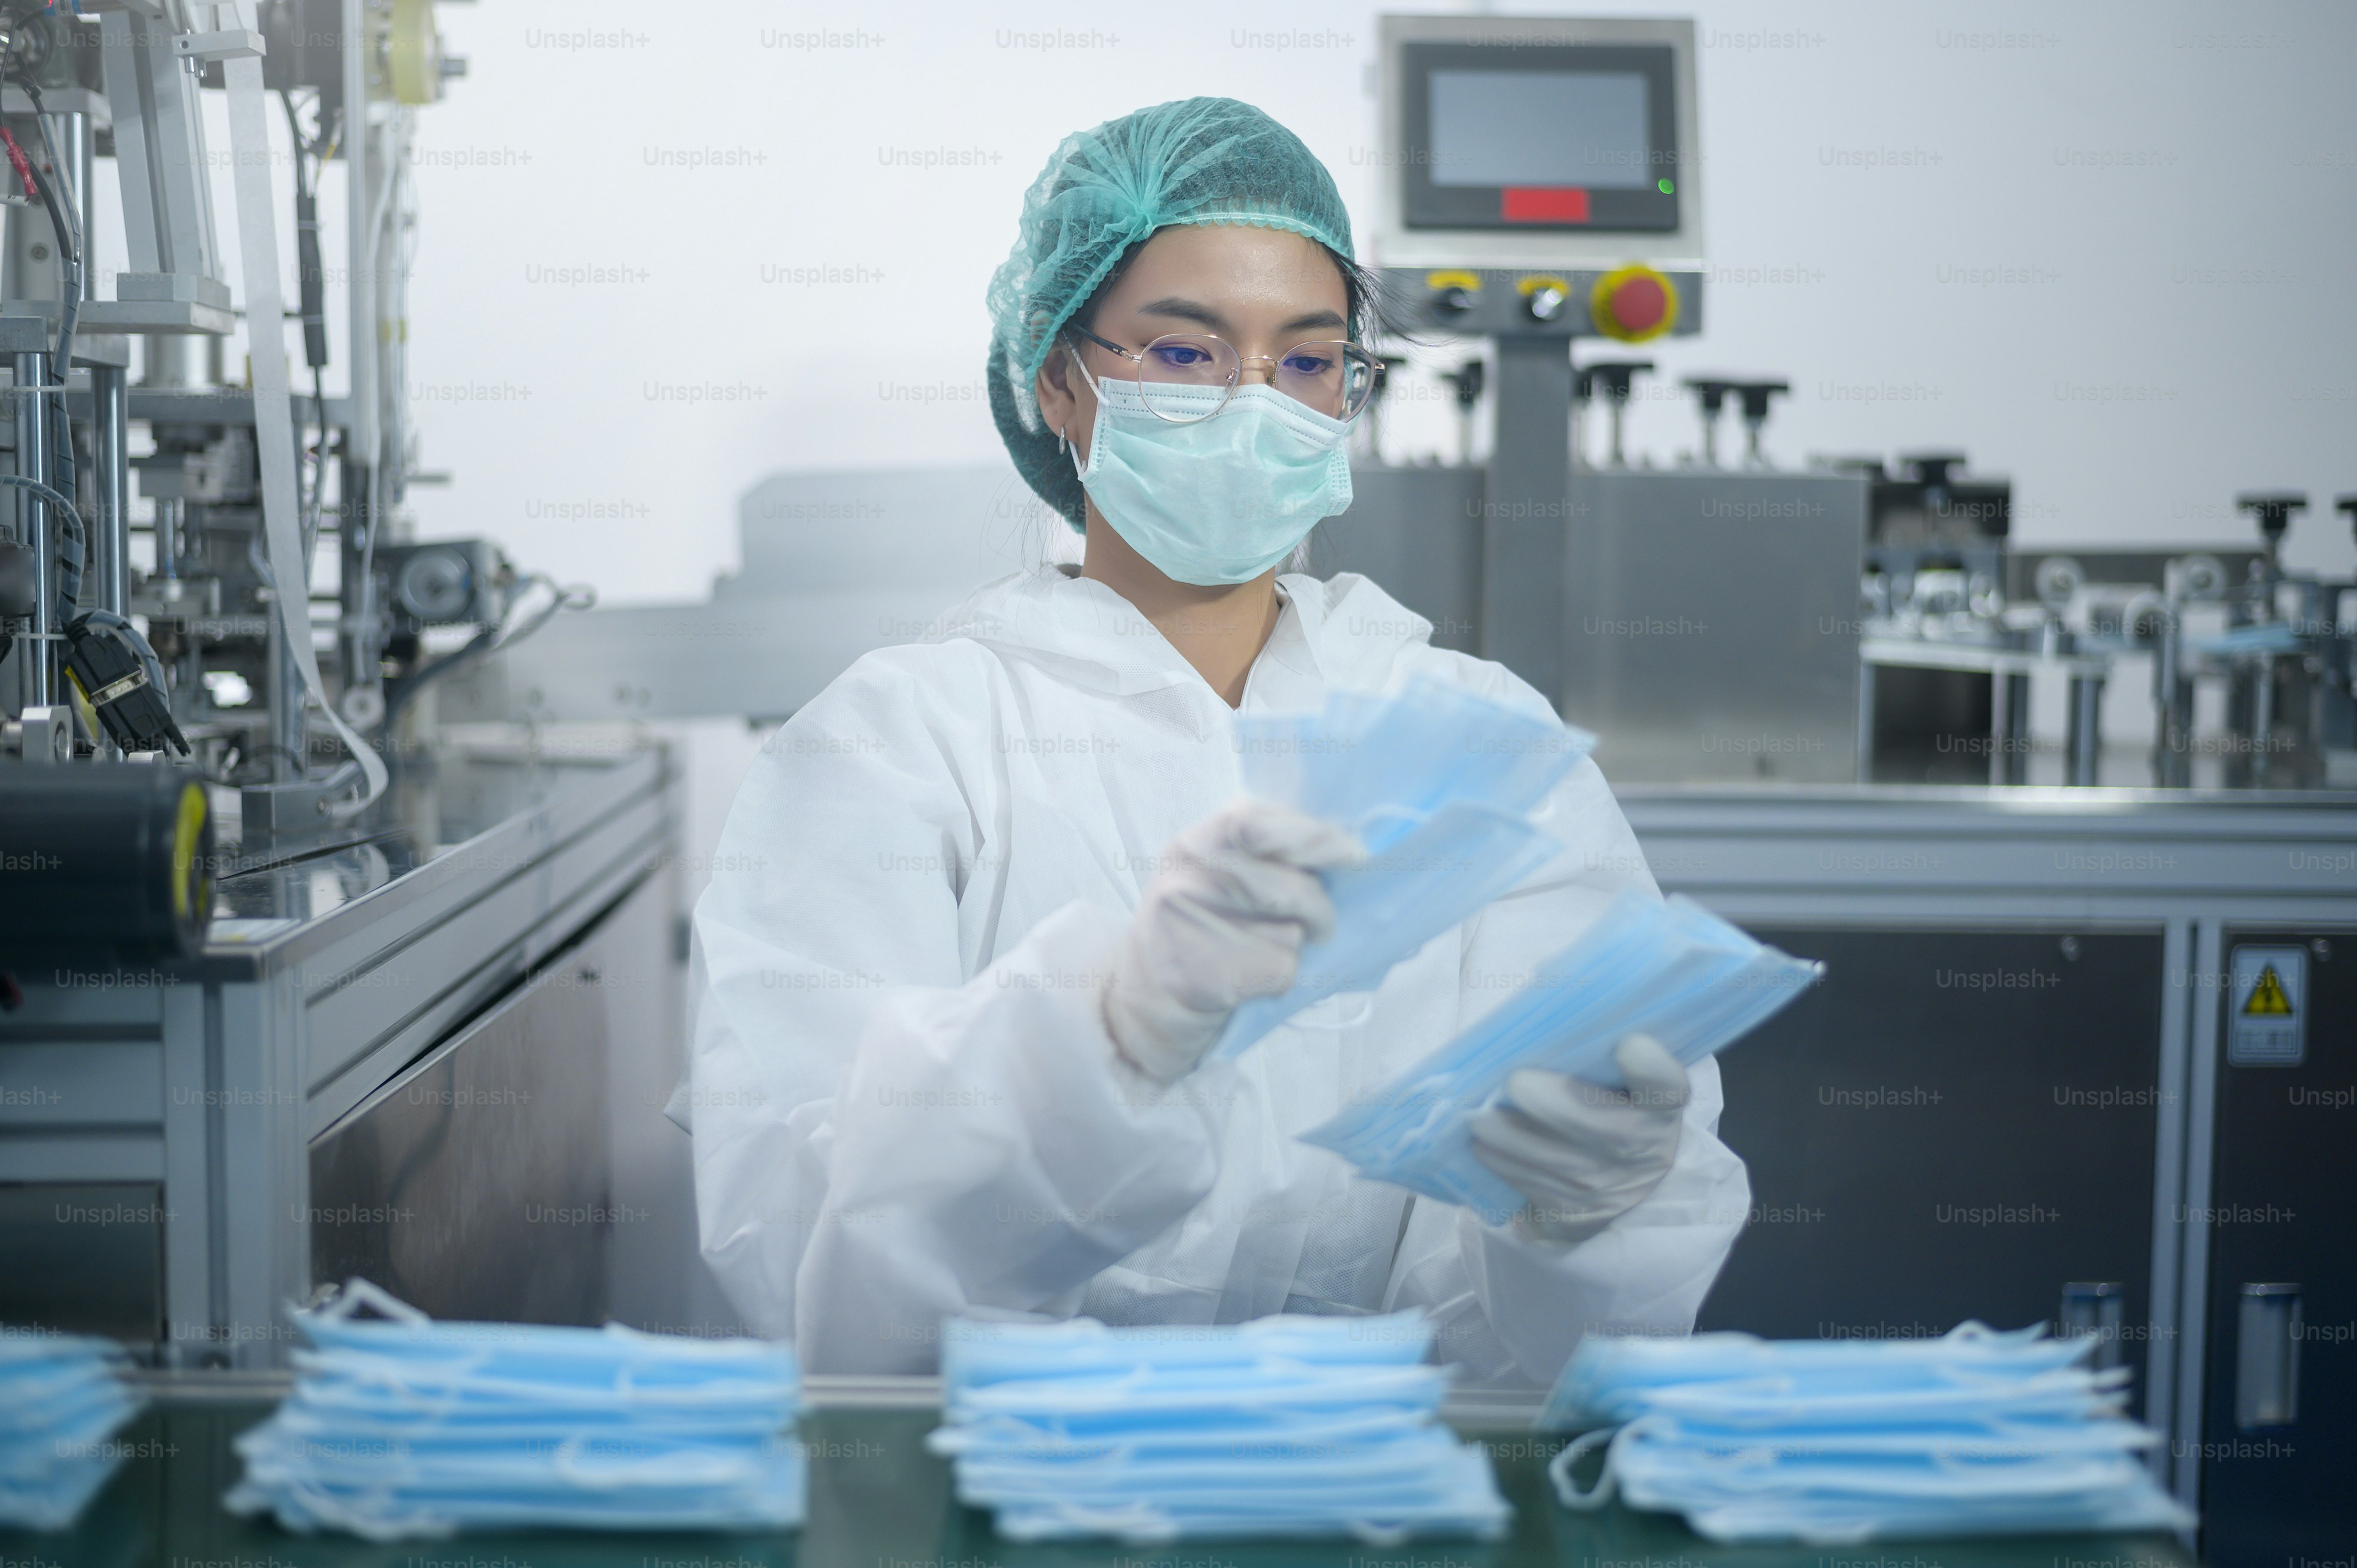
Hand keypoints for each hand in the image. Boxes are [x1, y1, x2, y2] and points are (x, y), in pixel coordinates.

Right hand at [1104, 798, 1364, 1081]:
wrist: (1143, 1001)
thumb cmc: (1194, 930)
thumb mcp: (1209, 875)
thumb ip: (1257, 852)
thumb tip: (1339, 847)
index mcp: (1193, 843)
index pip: (1258, 821)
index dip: (1312, 837)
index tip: (1350, 854)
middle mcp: (1187, 878)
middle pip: (1290, 883)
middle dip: (1318, 905)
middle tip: (1320, 922)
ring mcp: (1193, 926)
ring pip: (1291, 931)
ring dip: (1296, 946)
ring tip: (1266, 950)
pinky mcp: (1209, 974)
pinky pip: (1281, 969)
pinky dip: (1282, 978)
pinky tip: (1251, 979)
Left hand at [1469, 1034, 1687, 1244]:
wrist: (1632, 1177)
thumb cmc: (1616, 1105)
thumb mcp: (1624, 1080)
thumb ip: (1597, 1051)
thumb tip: (1543, 1004)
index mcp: (1662, 1105)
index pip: (1666, 1085)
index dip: (1651, 1067)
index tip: (1628, 1044)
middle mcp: (1643, 1151)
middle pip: (1601, 1129)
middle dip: (1551, 1104)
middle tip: (1513, 1081)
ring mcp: (1609, 1189)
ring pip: (1555, 1164)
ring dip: (1509, 1138)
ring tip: (1477, 1116)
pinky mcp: (1576, 1216)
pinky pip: (1533, 1189)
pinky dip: (1503, 1165)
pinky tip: (1481, 1144)